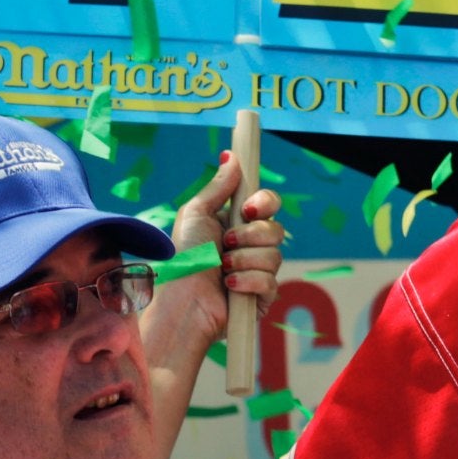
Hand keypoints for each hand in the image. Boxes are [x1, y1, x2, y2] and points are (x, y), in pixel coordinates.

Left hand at [143, 151, 285, 357]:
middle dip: (250, 236)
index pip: (269, 204)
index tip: (247, 209)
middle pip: (277, 228)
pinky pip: (271, 281)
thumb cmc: (182, 259)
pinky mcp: (262, 296)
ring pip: (275, 255)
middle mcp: (251, 246)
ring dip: (244, 260)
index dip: (264, 203)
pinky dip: (247, 282)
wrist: (181, 302)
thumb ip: (219, 187)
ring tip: (222, 269)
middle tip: (225, 244)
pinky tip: (229, 287)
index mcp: (237, 224)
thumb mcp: (196, 215)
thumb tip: (232, 156)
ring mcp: (258, 271)